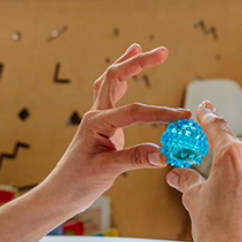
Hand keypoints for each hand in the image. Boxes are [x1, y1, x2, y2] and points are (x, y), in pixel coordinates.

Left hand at [42, 44, 188, 215]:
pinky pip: (110, 96)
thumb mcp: (107, 171)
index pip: (134, 111)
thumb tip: (163, 154)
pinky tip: (128, 78)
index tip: (182, 117)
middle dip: (139, 62)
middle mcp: (95, 115)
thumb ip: (135, 159)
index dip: (160, 113)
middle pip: (116, 76)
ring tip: (139, 49)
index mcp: (97, 123)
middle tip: (162, 52)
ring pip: (110, 82)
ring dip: (126, 64)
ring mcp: (97, 119)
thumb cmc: (77, 182)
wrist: (60, 193)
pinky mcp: (101, 127)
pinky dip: (121, 82)